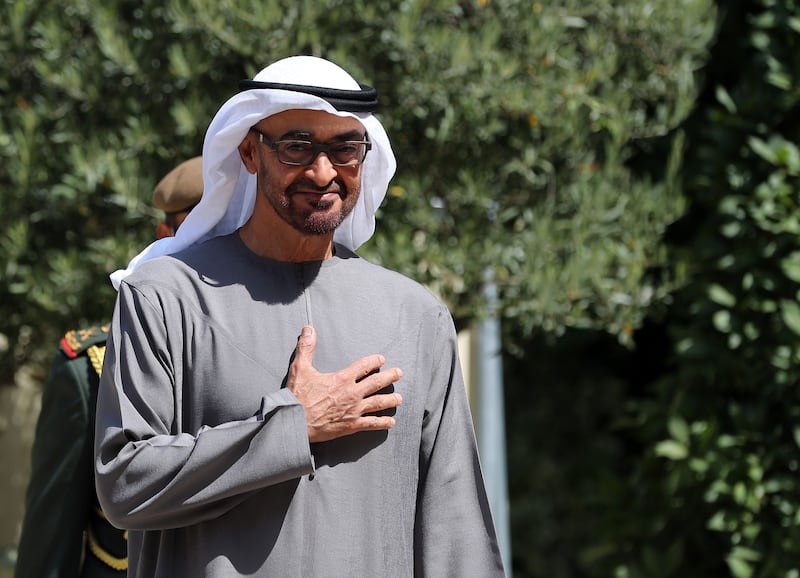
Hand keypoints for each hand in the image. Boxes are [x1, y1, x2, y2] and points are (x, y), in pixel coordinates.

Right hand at [287, 325, 403, 442]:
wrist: (295, 422)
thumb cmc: (297, 397)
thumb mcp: (300, 368)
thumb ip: (306, 348)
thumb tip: (308, 329)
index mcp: (342, 378)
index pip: (364, 366)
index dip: (374, 361)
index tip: (381, 359)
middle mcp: (352, 393)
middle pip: (377, 382)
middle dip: (390, 377)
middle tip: (399, 373)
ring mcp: (354, 410)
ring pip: (378, 403)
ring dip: (391, 400)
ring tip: (399, 398)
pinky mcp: (352, 425)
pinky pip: (371, 423)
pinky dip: (382, 422)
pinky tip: (390, 422)